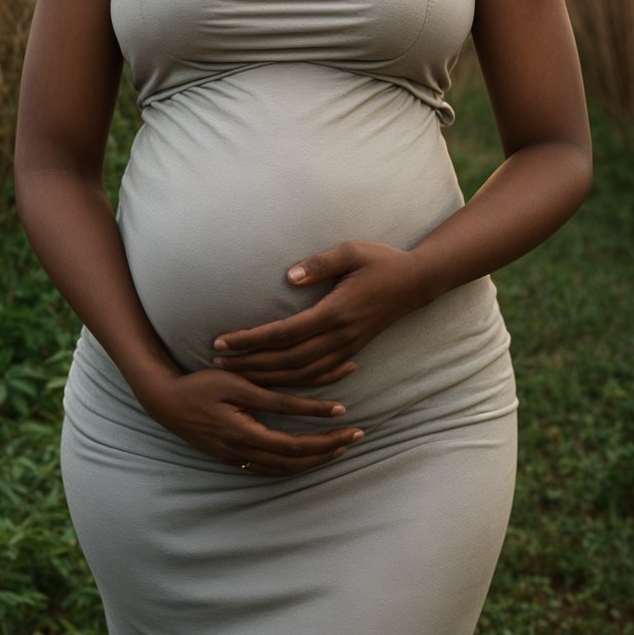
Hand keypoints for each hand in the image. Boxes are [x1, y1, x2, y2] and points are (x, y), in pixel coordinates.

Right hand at [146, 368, 364, 475]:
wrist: (165, 401)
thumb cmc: (201, 385)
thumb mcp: (238, 385)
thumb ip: (273, 399)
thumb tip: (308, 406)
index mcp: (245, 434)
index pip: (295, 444)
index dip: (324, 437)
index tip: (349, 423)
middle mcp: (243, 453)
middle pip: (294, 461)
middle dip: (328, 450)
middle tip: (356, 437)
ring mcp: (236, 459)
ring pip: (283, 470)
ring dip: (314, 461)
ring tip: (339, 448)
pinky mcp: (231, 458)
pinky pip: (269, 470)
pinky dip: (292, 467)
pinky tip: (306, 459)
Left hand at [211, 241, 428, 387]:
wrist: (415, 282)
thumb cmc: (380, 260)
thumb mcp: (351, 250)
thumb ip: (320, 263)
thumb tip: (289, 276)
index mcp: (335, 312)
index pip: (285, 333)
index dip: (251, 340)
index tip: (222, 342)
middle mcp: (340, 336)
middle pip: (287, 361)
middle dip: (250, 364)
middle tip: (217, 364)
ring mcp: (346, 348)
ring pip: (301, 374)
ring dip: (267, 377)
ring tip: (236, 374)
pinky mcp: (351, 351)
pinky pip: (318, 375)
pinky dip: (293, 383)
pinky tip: (274, 383)